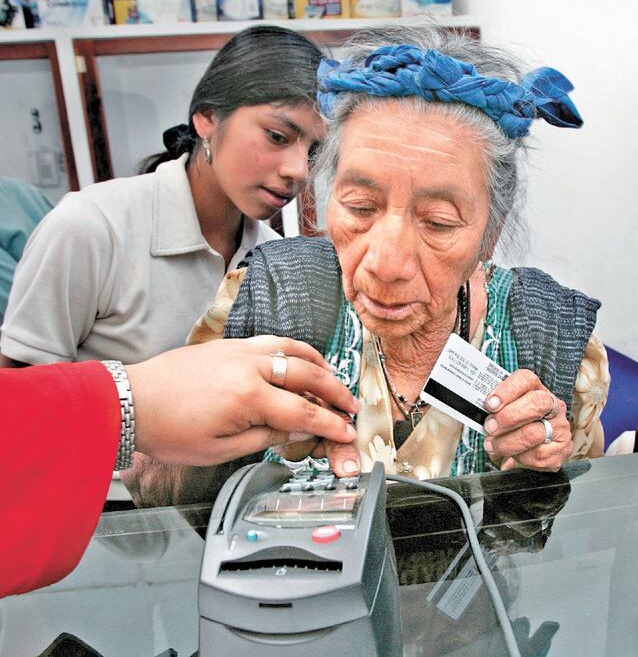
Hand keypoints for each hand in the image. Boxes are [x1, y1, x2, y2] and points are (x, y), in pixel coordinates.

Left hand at [125, 336, 359, 466]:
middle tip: (352, 406)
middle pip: (308, 376)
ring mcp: (241, 350)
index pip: (304, 412)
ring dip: (320, 364)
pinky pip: (274, 340)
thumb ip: (265, 439)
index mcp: (250, 398)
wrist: (132, 401)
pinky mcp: (231, 344)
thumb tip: (298, 433)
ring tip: (334, 378)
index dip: (331, 425)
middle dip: (336, 392)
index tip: (348, 432)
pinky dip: (295, 349)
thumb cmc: (170, 430)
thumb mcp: (220, 450)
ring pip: (294, 350)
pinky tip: (300, 360)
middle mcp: (251, 368)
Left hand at [482, 369, 571, 471]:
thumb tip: (476, 409)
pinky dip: (519, 458)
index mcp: (536, 389)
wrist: (528, 453)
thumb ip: (495, 408)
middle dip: (509, 417)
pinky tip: (512, 456)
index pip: (526, 380)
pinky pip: (538, 455)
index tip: (490, 404)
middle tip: (490, 427)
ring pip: (534, 433)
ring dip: (507, 442)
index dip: (507, 391)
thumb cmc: (512, 428)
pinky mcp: (562, 449)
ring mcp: (560, 427)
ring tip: (493, 446)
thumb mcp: (502, 413)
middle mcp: (552, 405)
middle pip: (536, 403)